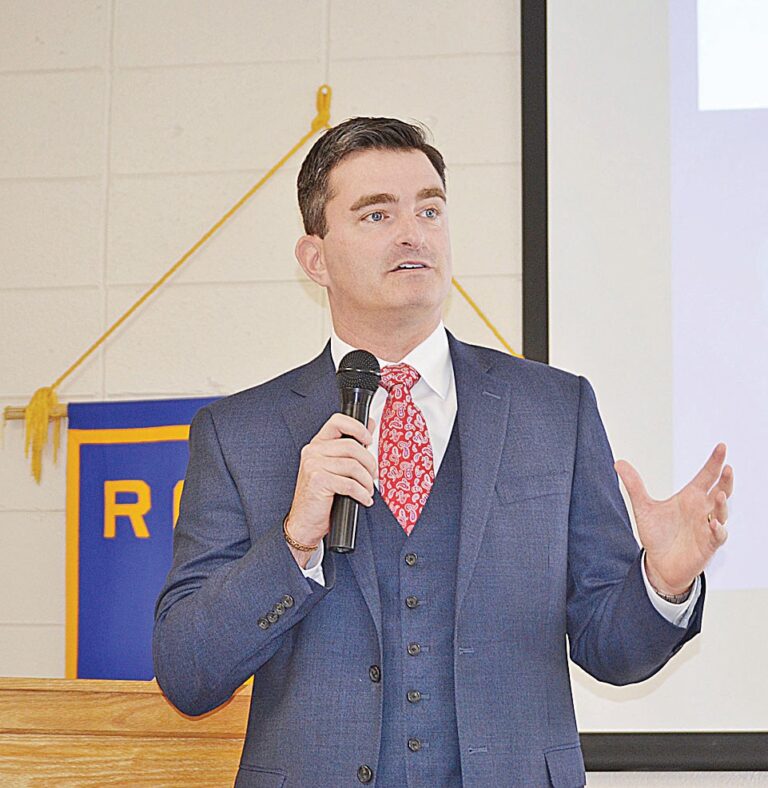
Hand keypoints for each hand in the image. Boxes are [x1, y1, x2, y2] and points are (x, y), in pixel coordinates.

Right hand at [285, 413, 376, 567]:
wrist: (304, 522)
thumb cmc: (320, 497)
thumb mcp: (335, 468)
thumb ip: (350, 448)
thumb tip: (370, 425)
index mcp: (317, 445)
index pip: (338, 421)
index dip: (357, 427)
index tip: (368, 440)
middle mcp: (313, 451)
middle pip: (352, 446)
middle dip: (369, 463)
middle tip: (373, 476)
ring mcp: (313, 465)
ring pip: (353, 465)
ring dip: (367, 481)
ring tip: (367, 490)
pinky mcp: (318, 480)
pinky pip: (350, 483)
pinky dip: (362, 493)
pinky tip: (363, 499)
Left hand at [615, 443, 732, 594]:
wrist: (659, 564)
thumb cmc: (657, 535)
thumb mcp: (643, 507)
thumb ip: (634, 485)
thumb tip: (618, 463)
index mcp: (690, 497)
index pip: (706, 476)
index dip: (714, 462)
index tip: (721, 446)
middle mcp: (702, 510)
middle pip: (721, 490)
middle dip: (726, 479)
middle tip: (727, 467)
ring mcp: (707, 527)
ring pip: (722, 512)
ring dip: (723, 503)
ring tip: (720, 494)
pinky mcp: (708, 545)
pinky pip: (718, 535)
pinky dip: (718, 529)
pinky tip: (713, 524)